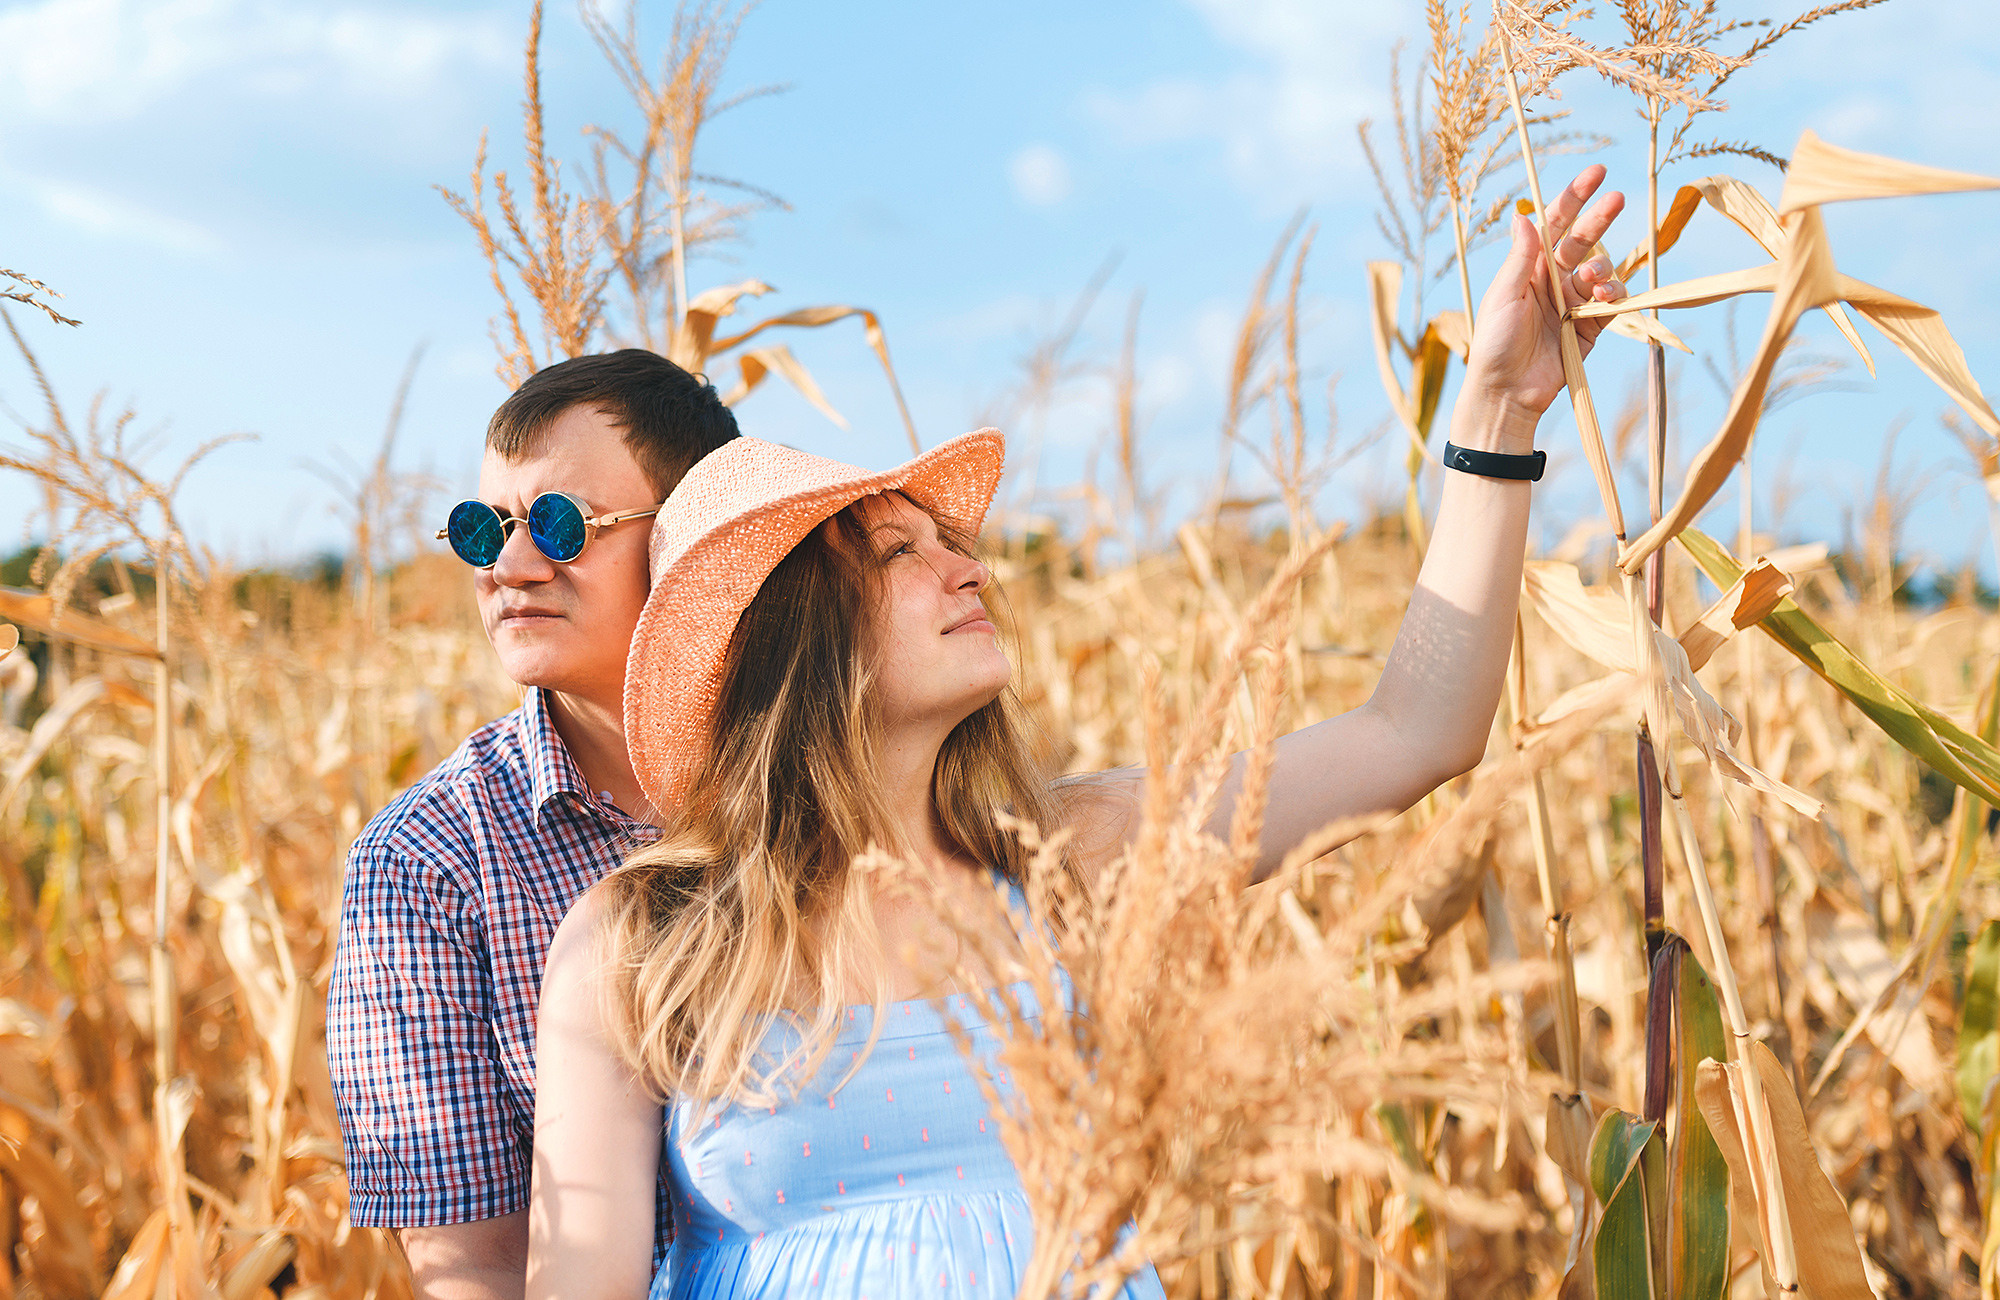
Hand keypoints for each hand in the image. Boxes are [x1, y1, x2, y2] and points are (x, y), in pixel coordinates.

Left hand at [1462, 165, 1627, 421]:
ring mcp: (1573, 303)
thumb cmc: (1494, 343)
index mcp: (1528, 267)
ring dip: (1601, 268)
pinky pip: (1611, 303)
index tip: (1597, 172)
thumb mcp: (1504, 295)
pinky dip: (1613, 296)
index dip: (1574, 197)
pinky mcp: (1589, 328)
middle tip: (1617, 199)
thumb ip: (1520, 257)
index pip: (1554, 224)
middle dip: (1599, 217)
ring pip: (1601, 270)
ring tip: (1590, 280)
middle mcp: (1552, 280)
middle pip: (1582, 240)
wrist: (1506, 392)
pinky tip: (1603, 299)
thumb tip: (1523, 215)